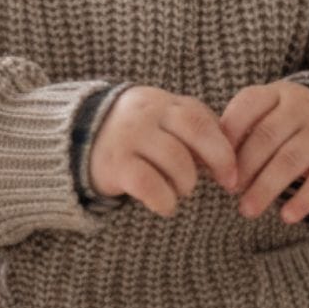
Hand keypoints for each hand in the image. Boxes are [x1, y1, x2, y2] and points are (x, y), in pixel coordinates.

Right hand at [89, 86, 237, 217]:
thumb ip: (192, 126)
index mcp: (163, 102)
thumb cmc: (134, 134)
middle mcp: (147, 114)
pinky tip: (165, 205)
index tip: (232, 172)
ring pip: (177, 162)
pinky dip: (165, 201)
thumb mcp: (161, 120)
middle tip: (225, 184)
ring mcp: (130, 137)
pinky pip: (151, 185)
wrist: (76, 139)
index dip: (224, 147)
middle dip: (218, 162)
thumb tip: (230, 154)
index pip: (202, 118)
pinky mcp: (116, 164)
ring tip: (181, 190)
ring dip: (187, 184)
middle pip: (195, 133)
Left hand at [220, 82, 308, 223]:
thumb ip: (238, 132)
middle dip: (243, 166)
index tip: (214, 163)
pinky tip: (286, 216)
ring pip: (290, 161)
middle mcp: (302, 108)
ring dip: (265, 188)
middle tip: (229, 190)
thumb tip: (207, 165)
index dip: (227, 136)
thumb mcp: (266, 115)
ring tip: (247, 210)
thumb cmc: (287, 127)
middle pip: (266, 137)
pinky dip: (303, 200)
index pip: (247, 106)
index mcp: (277, 94)